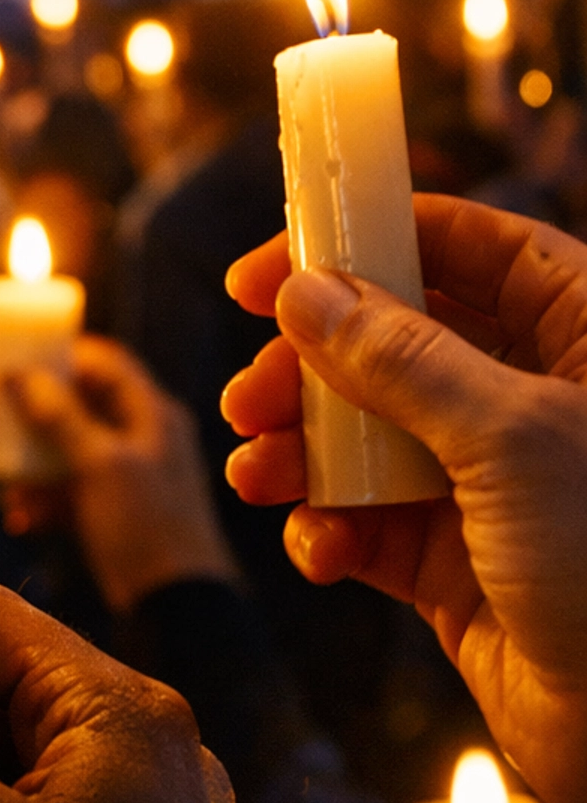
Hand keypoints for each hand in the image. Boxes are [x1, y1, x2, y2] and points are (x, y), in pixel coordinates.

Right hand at [8, 340, 239, 611]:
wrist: (176, 608)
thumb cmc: (149, 527)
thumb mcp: (101, 465)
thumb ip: (60, 417)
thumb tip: (21, 375)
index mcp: (153, 415)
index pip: (105, 363)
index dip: (60, 356)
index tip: (14, 360)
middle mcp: (142, 440)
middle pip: (76, 407)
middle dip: (27, 413)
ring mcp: (126, 479)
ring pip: (65, 453)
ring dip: (25, 461)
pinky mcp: (112, 514)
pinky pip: (68, 493)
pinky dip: (41, 498)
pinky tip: (18, 513)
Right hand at [222, 196, 586, 802]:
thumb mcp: (508, 438)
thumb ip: (400, 360)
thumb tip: (307, 292)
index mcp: (585, 337)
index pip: (471, 246)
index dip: (370, 239)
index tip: (270, 270)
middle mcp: (539, 399)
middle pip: (399, 339)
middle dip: (311, 366)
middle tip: (250, 394)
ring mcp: (497, 483)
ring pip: (370, 433)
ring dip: (300, 450)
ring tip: (255, 473)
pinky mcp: (461, 564)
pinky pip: (371, 523)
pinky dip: (331, 529)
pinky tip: (322, 551)